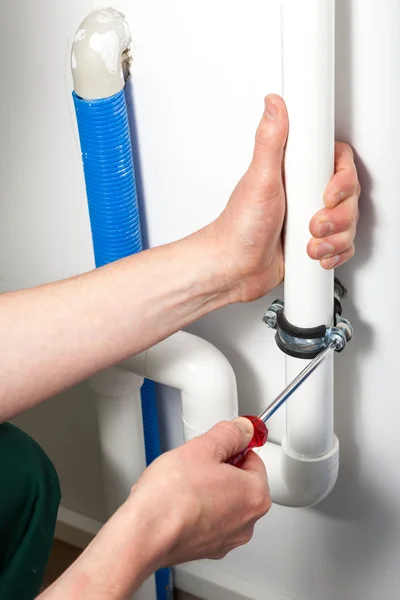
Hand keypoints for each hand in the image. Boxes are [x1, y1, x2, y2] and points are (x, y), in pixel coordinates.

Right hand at [127, 418, 269, 564]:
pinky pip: (207, 519)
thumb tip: (243, 429)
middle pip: (240, 481)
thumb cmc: (172, 496)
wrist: (145, 532)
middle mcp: (247, 522)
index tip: (218, 445)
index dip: (233, 447)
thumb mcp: (204, 447)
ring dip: (206, 488)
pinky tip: (177, 501)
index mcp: (255, 496)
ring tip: (183, 483)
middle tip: (197, 463)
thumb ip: (230, 433)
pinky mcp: (206, 548)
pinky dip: (196, 509)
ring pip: (222, 501)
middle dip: (219, 468)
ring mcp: (226, 539)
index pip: (254, 459)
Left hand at [212, 94, 359, 302]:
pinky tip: (315, 255)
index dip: (342, 180)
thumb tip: (273, 104)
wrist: (234, 268)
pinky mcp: (314, 242)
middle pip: (349, 196)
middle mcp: (304, 194)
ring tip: (309, 243)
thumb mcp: (259, 179)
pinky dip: (334, 253)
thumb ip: (270, 141)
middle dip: (337, 216)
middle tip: (312, 223)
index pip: (337, 163)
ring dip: (334, 238)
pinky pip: (343, 245)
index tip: (327, 194)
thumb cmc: (239, 228)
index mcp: (294, 173)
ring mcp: (310, 219)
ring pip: (349, 222)